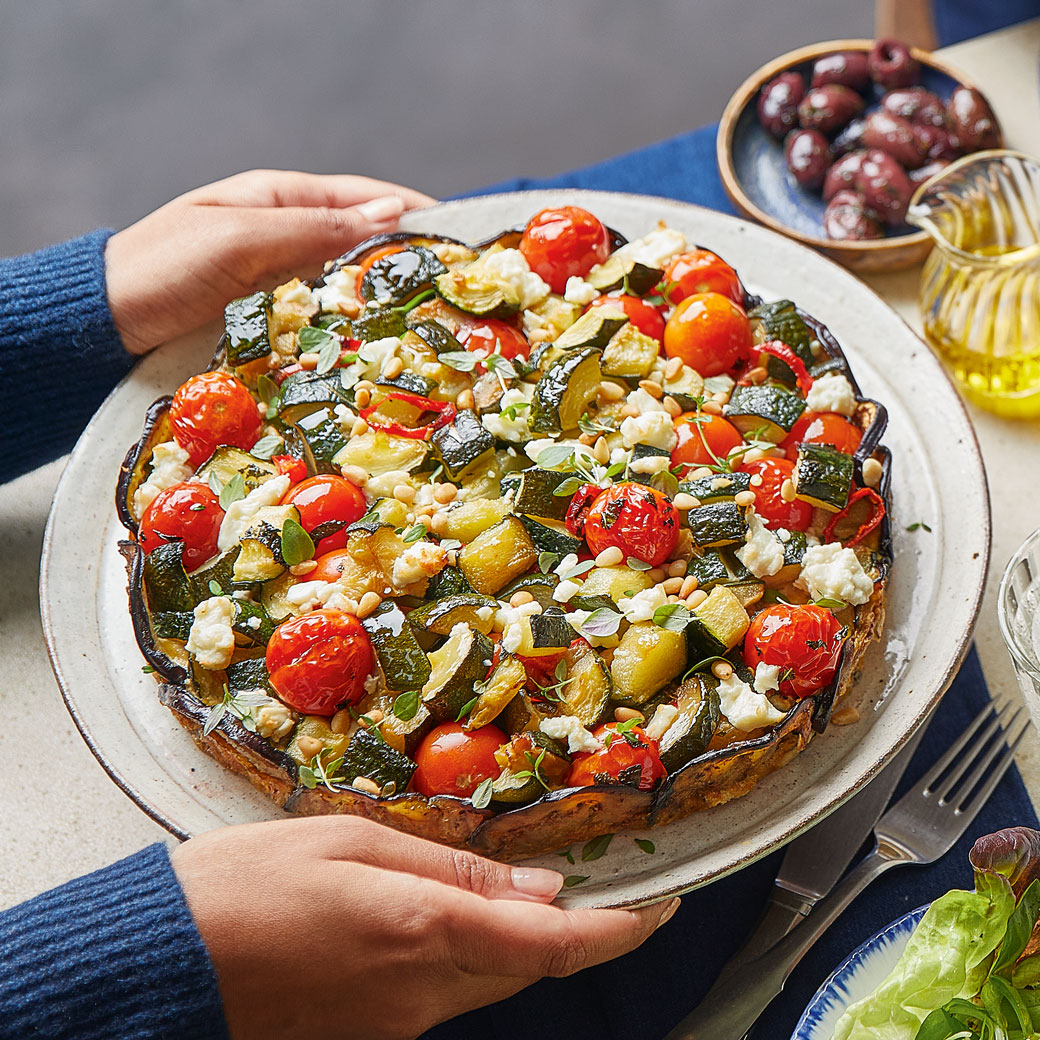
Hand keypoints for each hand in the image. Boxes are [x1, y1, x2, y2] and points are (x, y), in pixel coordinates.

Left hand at [105, 170, 434, 354]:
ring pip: (350, 290)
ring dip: (387, 307)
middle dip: (410, 265)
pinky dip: (354, 335)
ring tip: (432, 328)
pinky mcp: (273, 324)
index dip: (416, 213)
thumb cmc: (164, 268)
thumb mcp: (241, 239)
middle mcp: (288, 239)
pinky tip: (379, 353)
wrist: (106, 324)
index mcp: (282, 200)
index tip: (461, 237)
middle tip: (458, 293)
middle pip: (365, 247)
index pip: (366, 199)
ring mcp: (282, 284)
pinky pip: (324, 325)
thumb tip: (391, 215)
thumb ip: (314, 228)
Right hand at [171, 816, 678, 1039]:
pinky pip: (445, 991)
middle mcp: (422, 993)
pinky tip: (433, 914)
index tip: (662, 904)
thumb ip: (452, 867)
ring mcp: (398, 1023)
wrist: (164, 965)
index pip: (554, 943)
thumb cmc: (246, 886)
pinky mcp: (374, 1033)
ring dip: (513, 936)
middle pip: (528, 964)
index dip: (620, 927)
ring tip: (509, 885)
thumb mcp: (351, 842)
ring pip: (489, 977)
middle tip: (591, 878)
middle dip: (570, 928)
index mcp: (423, 931)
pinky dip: (463, 951)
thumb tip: (537, 886)